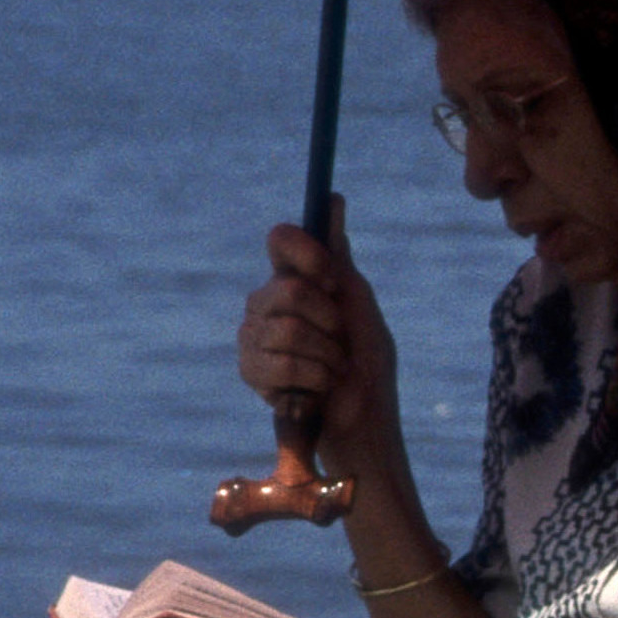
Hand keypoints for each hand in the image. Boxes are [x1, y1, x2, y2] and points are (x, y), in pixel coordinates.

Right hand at [239, 207, 401, 451]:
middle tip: (340, 341)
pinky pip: (277, 363)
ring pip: (286, 329)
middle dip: (329, 321)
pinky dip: (312, 379)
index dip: (308, 255)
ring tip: (331, 369)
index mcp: (294, 278)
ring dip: (325, 356)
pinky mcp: (249, 370)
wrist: (364, 419)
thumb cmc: (367, 362)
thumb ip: (339, 257)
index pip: (282, 240)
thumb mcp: (360, 304)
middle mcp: (266, 301)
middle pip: (287, 289)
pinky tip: (315, 389)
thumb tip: (333, 198)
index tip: (332, 280)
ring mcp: (253, 335)